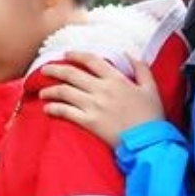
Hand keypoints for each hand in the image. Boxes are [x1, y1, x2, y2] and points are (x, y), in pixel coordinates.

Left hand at [39, 52, 164, 147]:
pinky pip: (65, 112)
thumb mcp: (151, 88)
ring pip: (64, 92)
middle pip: (72, 74)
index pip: (91, 60)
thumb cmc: (151, 116)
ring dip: (50, 90)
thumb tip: (128, 54)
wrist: (148, 142)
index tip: (66, 54)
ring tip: (43, 92)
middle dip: (54, 69)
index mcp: (116, 79)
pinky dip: (53, 109)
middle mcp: (102, 90)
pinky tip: (47, 108)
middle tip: (44, 69)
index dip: (76, 55)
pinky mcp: (88, 122)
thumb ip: (141, 68)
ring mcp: (93, 106)